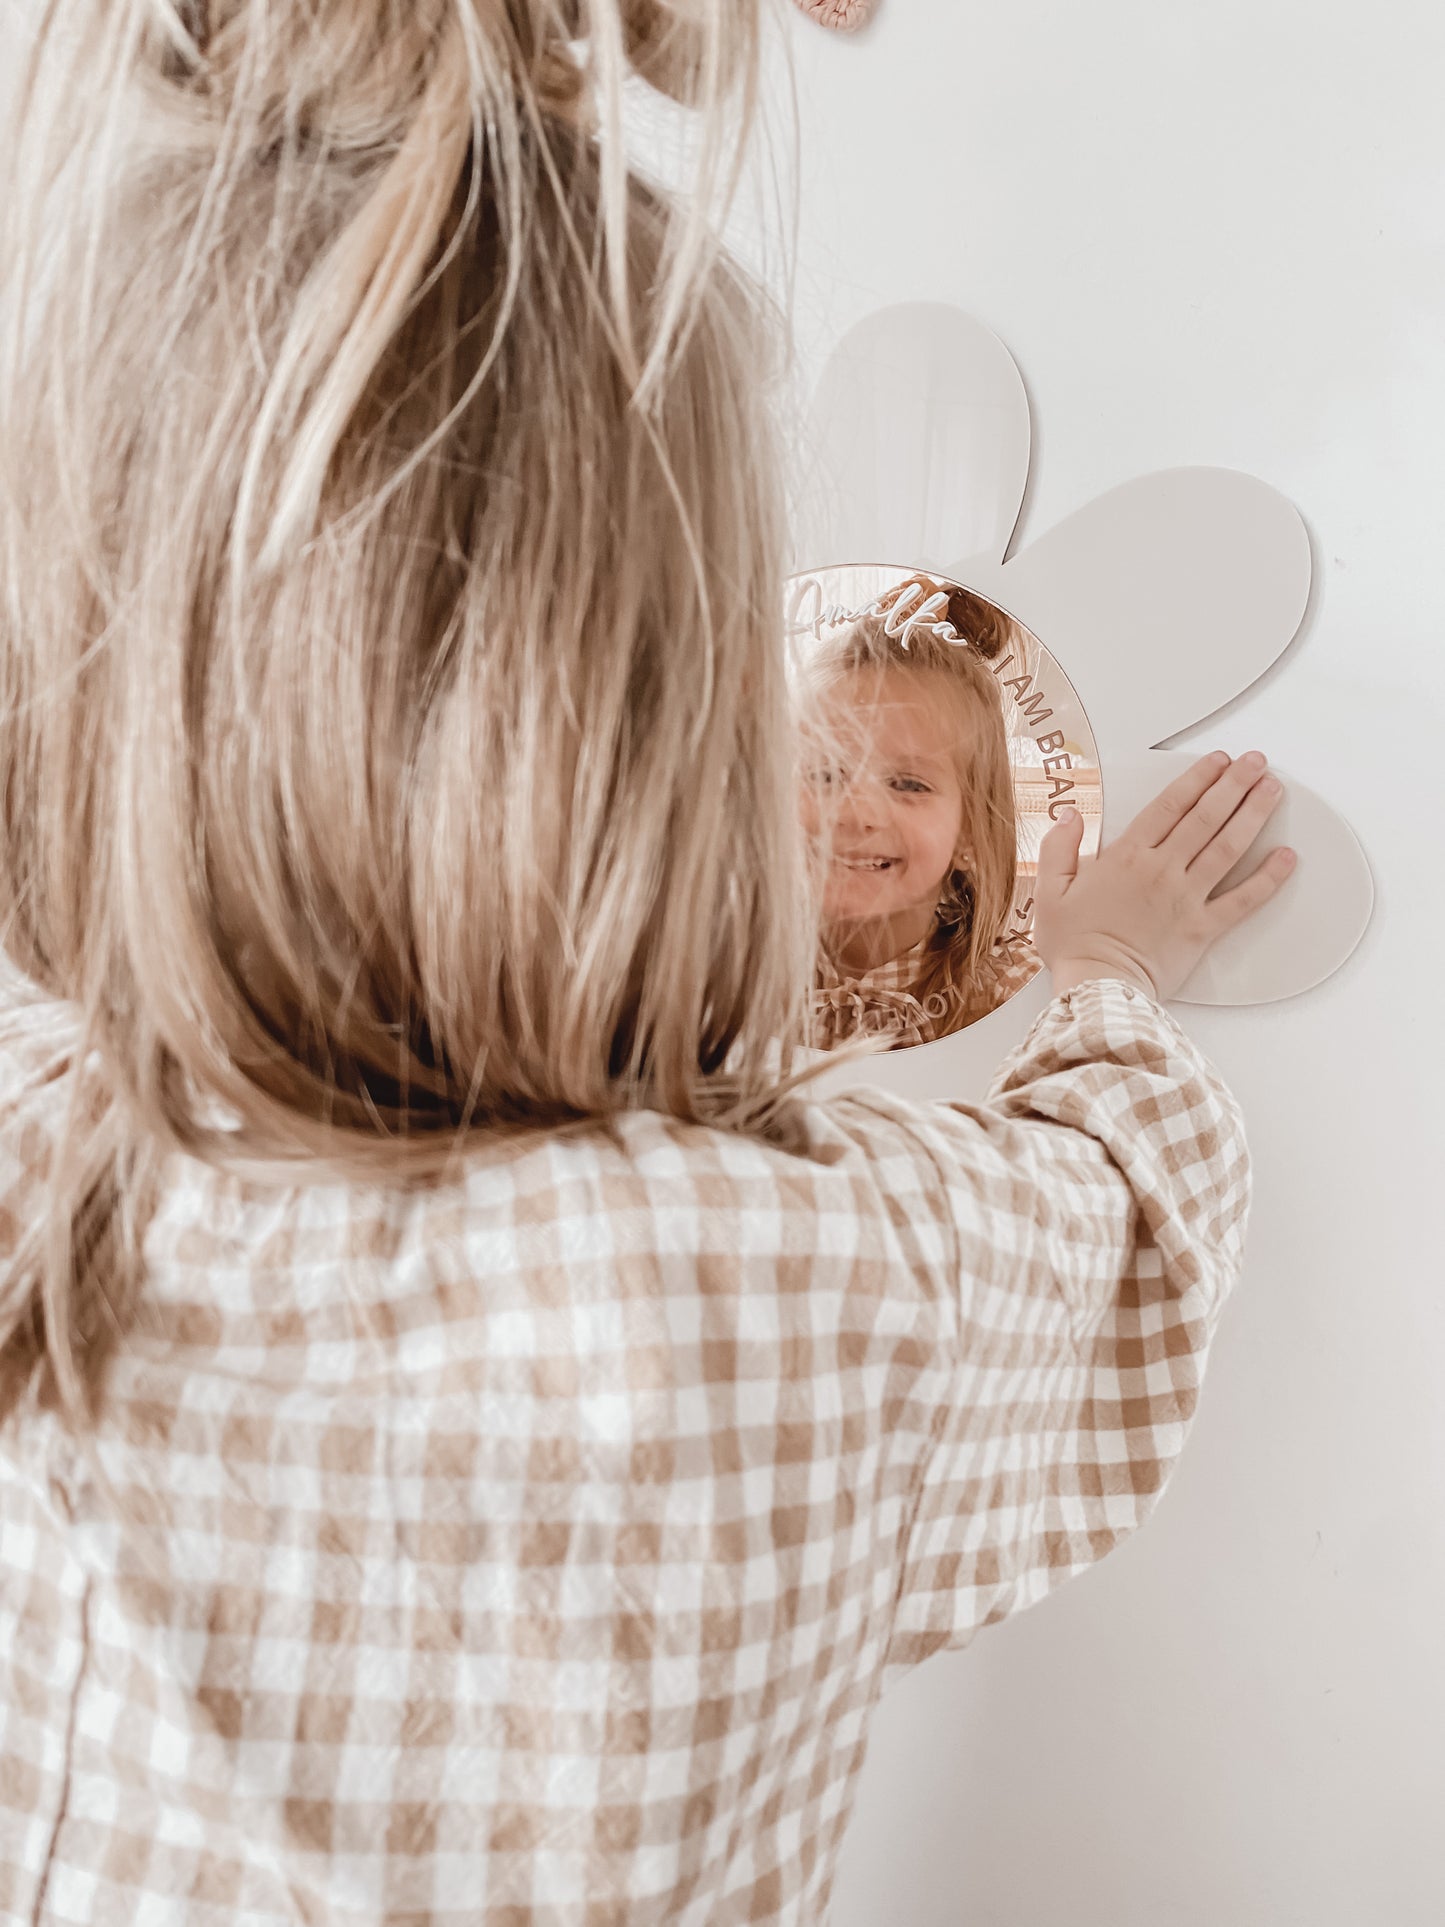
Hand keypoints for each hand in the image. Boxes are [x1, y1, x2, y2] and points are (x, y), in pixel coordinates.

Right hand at [1033, 750, 1296, 1000]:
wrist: (1098, 987)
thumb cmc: (1074, 945)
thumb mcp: (1050, 892)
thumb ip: (1058, 848)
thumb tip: (1069, 816)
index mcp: (1127, 857)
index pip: (1170, 804)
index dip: (1197, 778)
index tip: (1217, 761)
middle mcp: (1162, 870)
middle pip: (1205, 816)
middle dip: (1234, 784)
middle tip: (1255, 762)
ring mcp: (1186, 897)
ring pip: (1227, 846)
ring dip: (1253, 814)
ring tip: (1272, 790)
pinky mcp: (1202, 927)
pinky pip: (1243, 900)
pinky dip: (1268, 878)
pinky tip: (1286, 857)